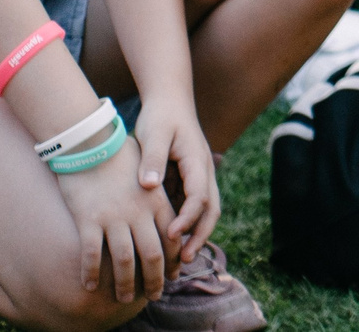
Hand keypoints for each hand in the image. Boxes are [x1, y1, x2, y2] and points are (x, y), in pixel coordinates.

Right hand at [57, 137, 171, 302]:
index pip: (172, 238)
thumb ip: (157, 193)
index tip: (172, 275)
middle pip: (153, 254)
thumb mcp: (147, 172)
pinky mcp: (89, 219)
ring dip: (124, 284)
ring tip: (122, 299)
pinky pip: (91, 254)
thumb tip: (164, 211)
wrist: (90, 140)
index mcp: (157, 200)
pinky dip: (90, 273)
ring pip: (124, 260)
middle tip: (152, 296)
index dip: (174, 260)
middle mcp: (139, 211)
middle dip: (154, 280)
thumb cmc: (119, 155)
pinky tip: (89, 286)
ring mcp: (114, 217)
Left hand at [134, 100, 220, 262]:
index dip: (187, 218)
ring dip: (195, 234)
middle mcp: (203, 171)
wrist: (170, 100)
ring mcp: (199, 176)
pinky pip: (192, 207)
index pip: (199, 196)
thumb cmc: (160, 116)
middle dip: (199, 235)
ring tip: (177, 259)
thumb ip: (152, 159)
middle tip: (182, 259)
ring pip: (205, 211)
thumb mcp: (154, 133)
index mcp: (197, 161)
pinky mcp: (189, 180)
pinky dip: (186, 225)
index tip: (170, 234)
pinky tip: (168, 241)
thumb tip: (148, 186)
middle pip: (211, 209)